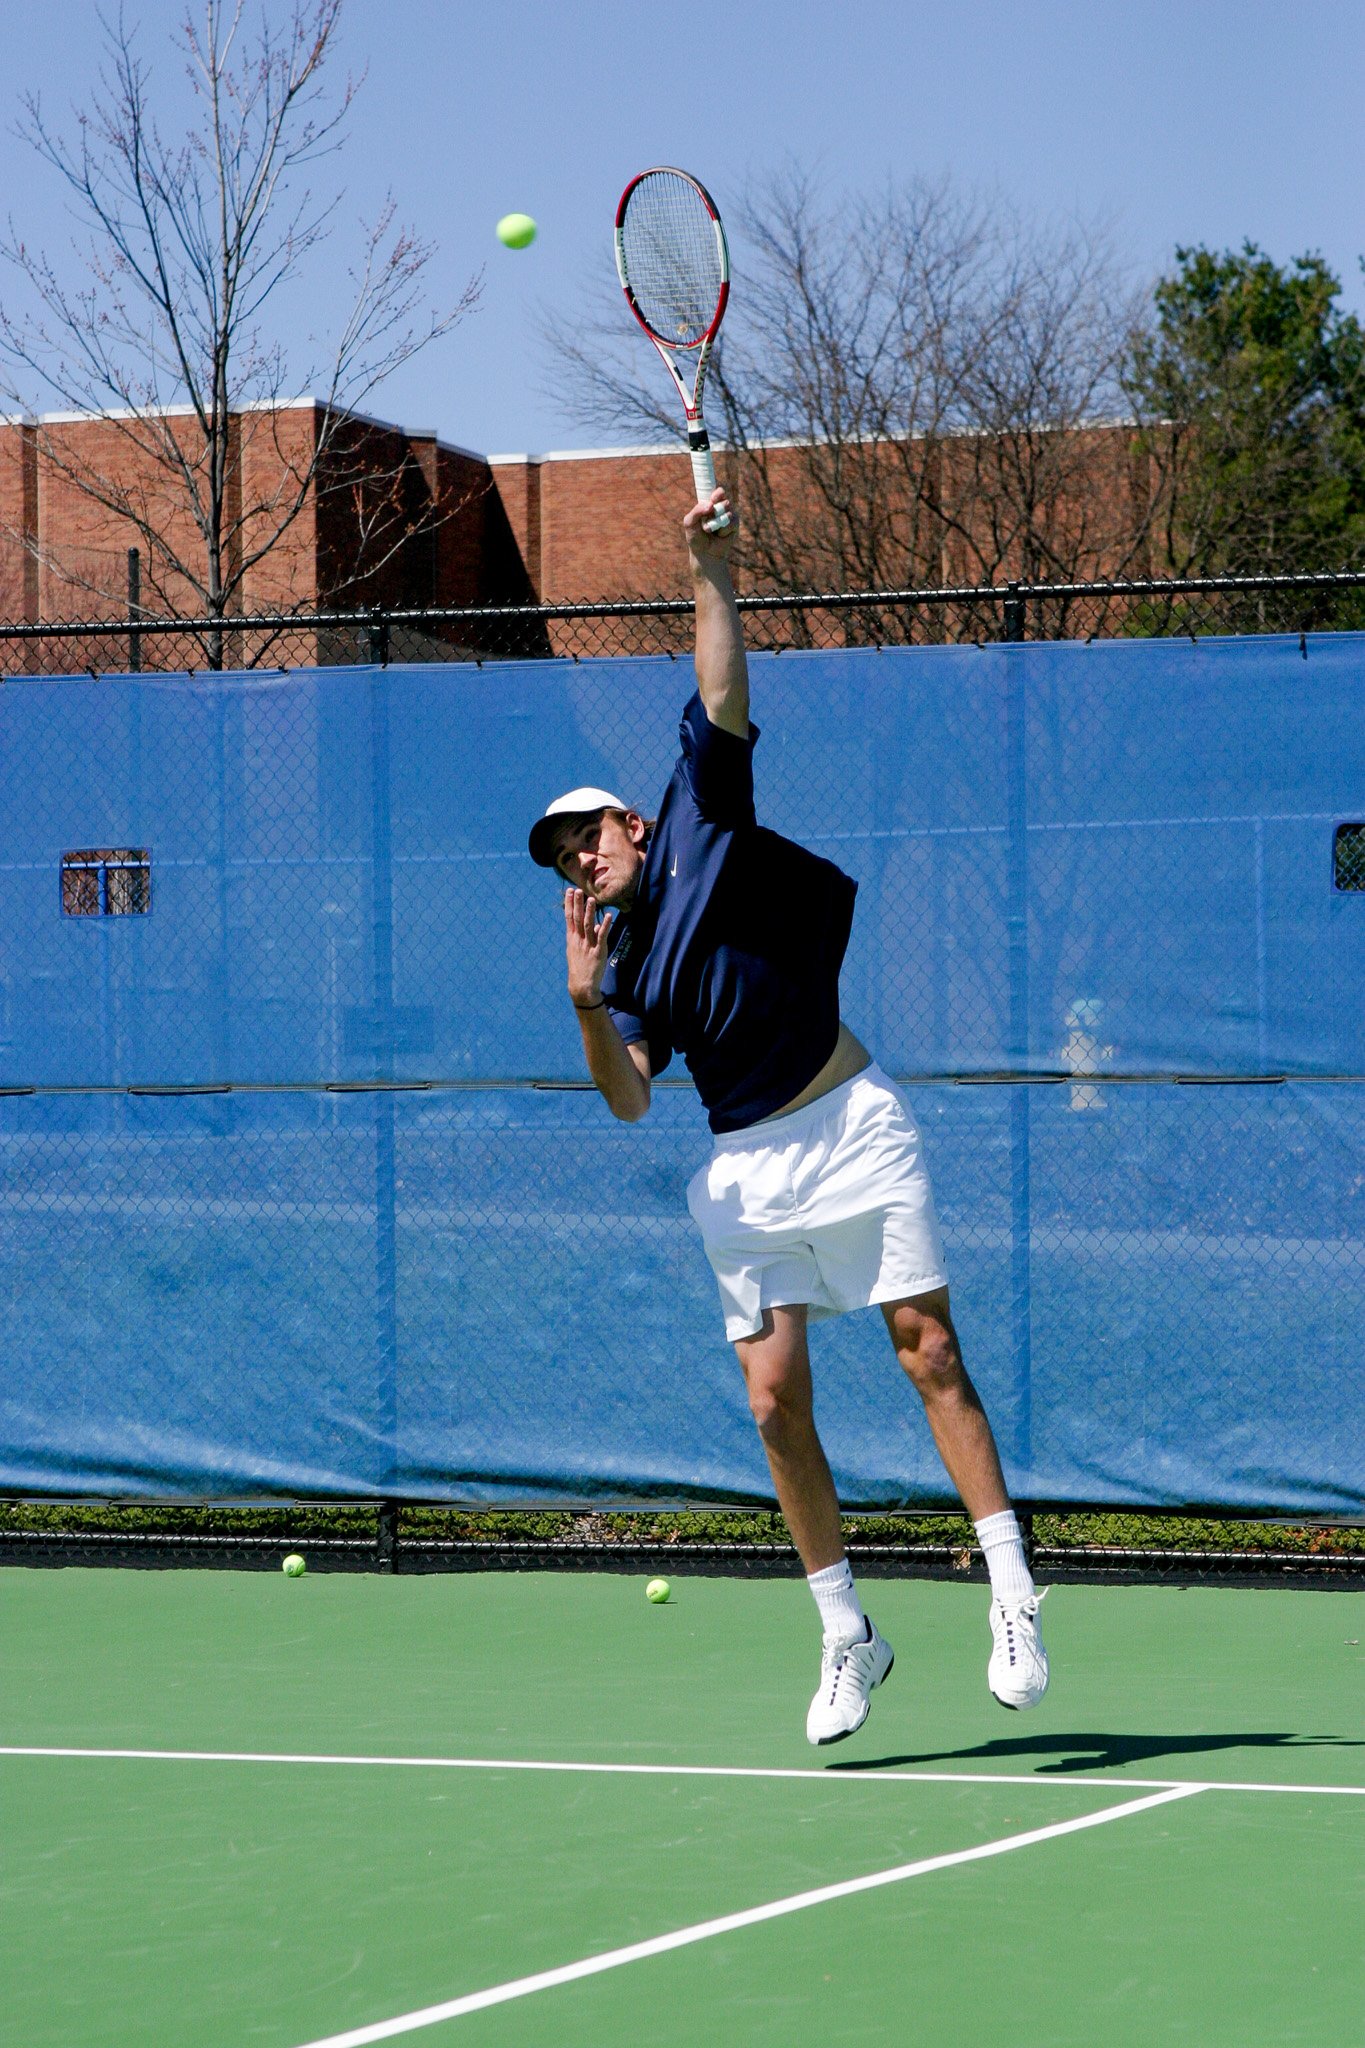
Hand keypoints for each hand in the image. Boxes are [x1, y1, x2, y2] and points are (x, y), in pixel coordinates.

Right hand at [564, 887, 614, 1008]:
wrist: (582, 985)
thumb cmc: (580, 968)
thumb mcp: (578, 951)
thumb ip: (584, 937)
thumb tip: (593, 925)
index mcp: (572, 939)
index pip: (569, 918)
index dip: (569, 903)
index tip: (569, 891)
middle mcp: (578, 940)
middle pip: (577, 919)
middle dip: (577, 904)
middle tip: (577, 890)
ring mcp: (588, 946)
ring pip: (588, 925)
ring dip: (589, 911)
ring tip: (591, 899)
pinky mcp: (598, 952)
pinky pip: (602, 936)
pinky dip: (604, 925)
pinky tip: (608, 916)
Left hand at [684, 488, 735, 568]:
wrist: (704, 553)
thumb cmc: (695, 537)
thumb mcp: (689, 522)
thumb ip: (696, 511)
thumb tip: (710, 505)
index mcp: (710, 504)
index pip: (719, 492)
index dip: (718, 493)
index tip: (713, 499)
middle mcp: (721, 508)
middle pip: (725, 500)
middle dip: (716, 510)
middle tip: (709, 517)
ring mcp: (729, 516)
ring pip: (728, 511)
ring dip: (717, 522)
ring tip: (710, 530)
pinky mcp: (735, 526)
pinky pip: (732, 522)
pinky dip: (723, 530)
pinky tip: (720, 535)